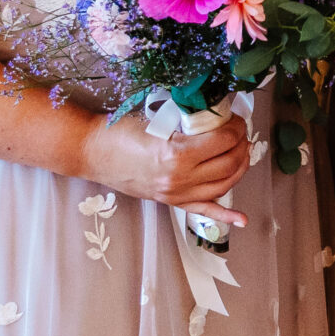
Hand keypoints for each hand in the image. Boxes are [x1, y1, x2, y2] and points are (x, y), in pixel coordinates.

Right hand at [82, 118, 252, 225]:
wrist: (93, 152)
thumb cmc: (122, 131)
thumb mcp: (160, 120)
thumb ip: (189, 122)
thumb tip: (218, 115)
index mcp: (177, 154)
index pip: (223, 140)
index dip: (236, 126)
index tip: (235, 118)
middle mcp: (179, 178)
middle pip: (228, 162)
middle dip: (241, 143)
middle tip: (240, 131)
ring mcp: (175, 194)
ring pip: (223, 185)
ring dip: (239, 167)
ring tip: (241, 151)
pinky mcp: (170, 201)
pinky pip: (203, 211)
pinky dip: (225, 216)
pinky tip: (241, 220)